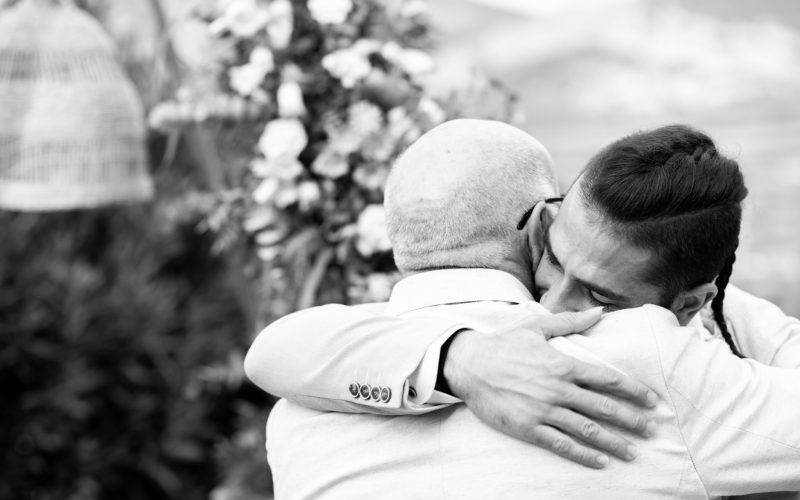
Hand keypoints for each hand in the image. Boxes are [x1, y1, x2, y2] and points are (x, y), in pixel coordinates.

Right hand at [443, 307, 657, 468]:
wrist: (468, 364)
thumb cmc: (503, 343)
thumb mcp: (537, 327)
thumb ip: (571, 321)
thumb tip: (599, 312)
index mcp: (562, 364)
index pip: (607, 379)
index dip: (633, 390)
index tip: (652, 400)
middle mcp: (557, 389)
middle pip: (603, 407)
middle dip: (631, 420)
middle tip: (652, 430)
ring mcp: (543, 410)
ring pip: (587, 430)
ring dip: (614, 442)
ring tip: (633, 452)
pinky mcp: (528, 427)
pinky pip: (561, 444)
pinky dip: (583, 455)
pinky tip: (600, 461)